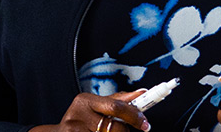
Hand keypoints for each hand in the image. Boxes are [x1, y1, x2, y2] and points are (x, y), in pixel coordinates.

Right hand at [31, 90, 149, 131]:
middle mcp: (77, 113)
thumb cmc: (82, 120)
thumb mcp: (96, 107)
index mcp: (85, 100)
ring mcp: (74, 129)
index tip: (145, 124)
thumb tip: (142, 93)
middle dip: (126, 131)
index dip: (134, 115)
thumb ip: (117, 101)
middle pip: (114, 127)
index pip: (116, 106)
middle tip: (133, 131)